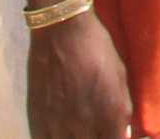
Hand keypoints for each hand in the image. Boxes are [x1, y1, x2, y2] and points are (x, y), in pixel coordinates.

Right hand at [26, 10, 136, 138]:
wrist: (62, 31)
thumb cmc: (97, 49)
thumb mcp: (120, 77)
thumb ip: (122, 110)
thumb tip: (122, 133)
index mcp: (111, 113)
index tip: (111, 133)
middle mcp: (85, 125)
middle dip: (96, 138)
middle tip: (95, 130)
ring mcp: (59, 125)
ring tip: (76, 130)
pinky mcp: (37, 120)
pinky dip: (52, 138)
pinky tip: (58, 132)